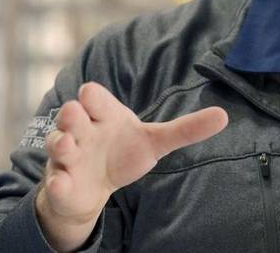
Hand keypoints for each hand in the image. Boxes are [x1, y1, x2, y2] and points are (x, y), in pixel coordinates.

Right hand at [35, 82, 227, 250]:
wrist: (95, 185)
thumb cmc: (123, 151)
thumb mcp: (155, 141)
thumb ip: (186, 129)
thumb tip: (224, 116)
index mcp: (104, 114)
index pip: (94, 96)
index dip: (93, 96)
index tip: (91, 94)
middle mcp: (81, 130)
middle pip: (72, 115)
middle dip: (72, 114)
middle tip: (76, 114)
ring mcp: (68, 155)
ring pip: (57, 143)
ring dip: (61, 143)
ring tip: (70, 145)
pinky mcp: (61, 181)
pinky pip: (55, 181)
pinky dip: (57, 182)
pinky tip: (63, 182)